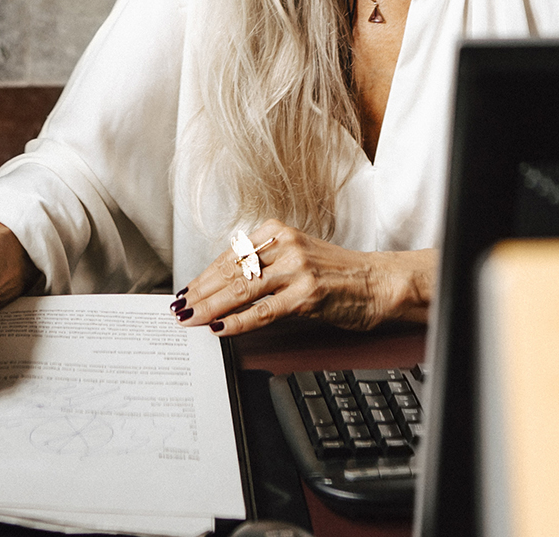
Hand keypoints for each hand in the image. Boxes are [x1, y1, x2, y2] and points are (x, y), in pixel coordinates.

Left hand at [172, 220, 433, 337]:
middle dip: (201, 292)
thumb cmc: (338, 274)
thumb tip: (224, 288)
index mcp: (277, 230)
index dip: (205, 275)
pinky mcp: (306, 295)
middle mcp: (284, 244)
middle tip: (180, 307)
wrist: (378, 283)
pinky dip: (238, 321)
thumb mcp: (296, 257)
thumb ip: (264, 266)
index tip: (188, 290)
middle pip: (230, 271)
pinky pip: (263, 311)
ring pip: (240, 289)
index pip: (230, 255)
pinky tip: (220, 328)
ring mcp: (296, 269)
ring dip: (210, 307)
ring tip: (191, 318)